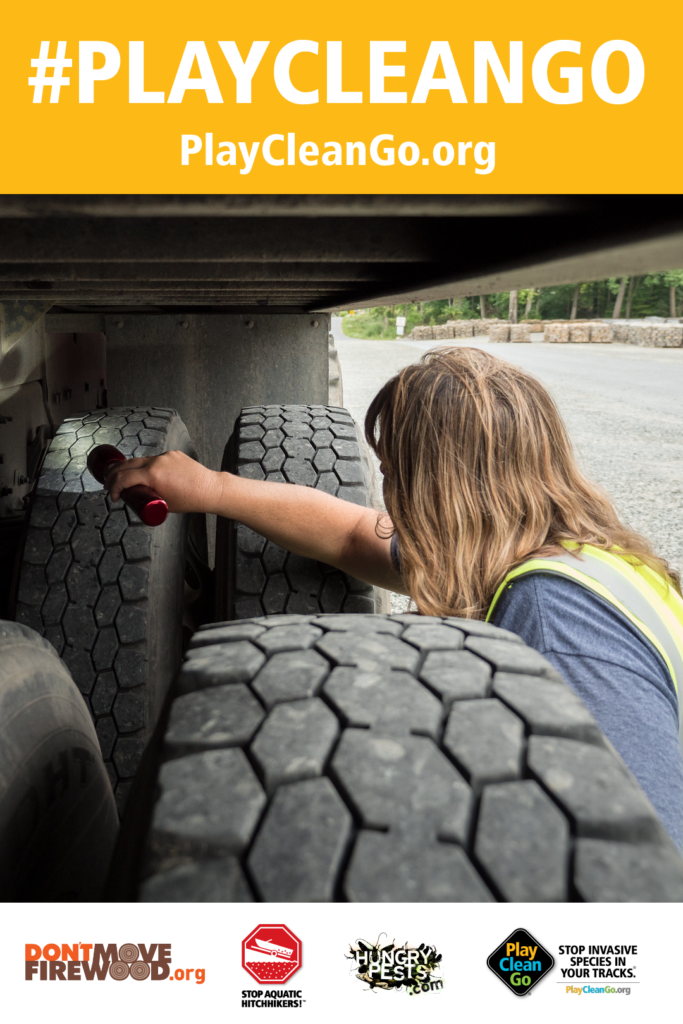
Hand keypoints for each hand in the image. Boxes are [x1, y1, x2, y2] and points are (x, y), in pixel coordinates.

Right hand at [104, 450, 223, 513]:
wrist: (210, 489)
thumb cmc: (190, 500)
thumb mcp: (162, 503)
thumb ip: (146, 496)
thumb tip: (136, 496)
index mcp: (152, 475)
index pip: (123, 478)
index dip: (114, 488)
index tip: (114, 496)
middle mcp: (157, 462)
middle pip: (126, 465)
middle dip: (114, 475)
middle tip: (109, 484)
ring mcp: (165, 456)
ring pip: (140, 460)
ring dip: (129, 468)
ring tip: (123, 478)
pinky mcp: (172, 454)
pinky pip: (155, 459)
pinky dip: (148, 466)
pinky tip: (147, 474)